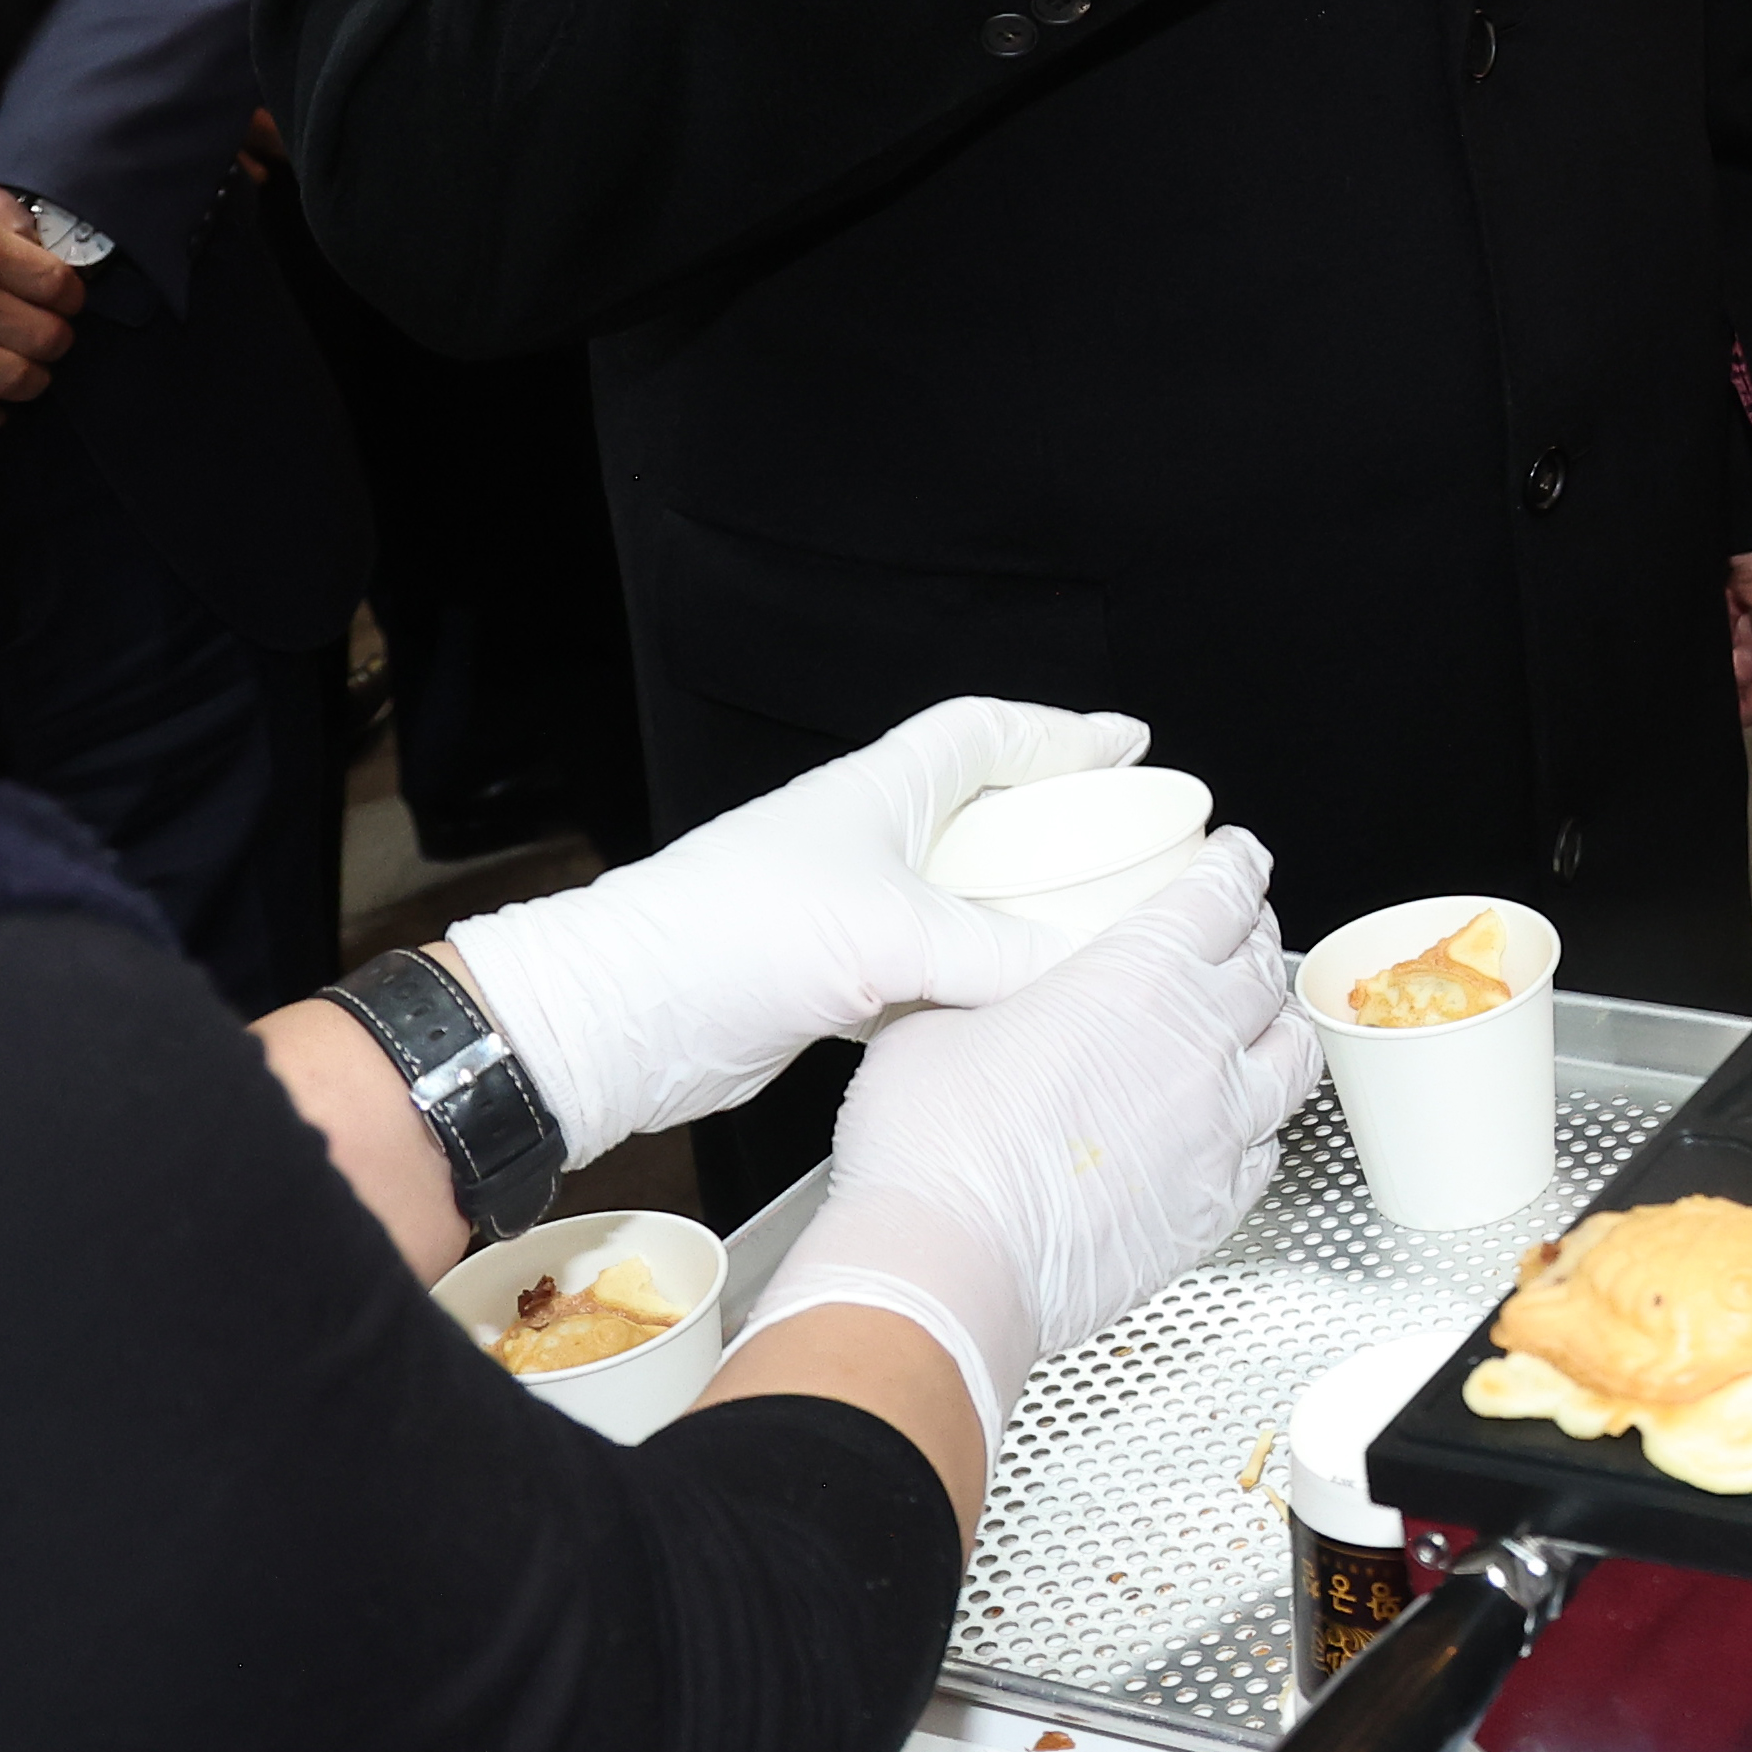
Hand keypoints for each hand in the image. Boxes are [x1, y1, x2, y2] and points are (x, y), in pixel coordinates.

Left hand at [449, 695, 1157, 1164]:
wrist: (625, 1019)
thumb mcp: (888, 935)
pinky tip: (1010, 1006)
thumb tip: (1080, 968)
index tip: (1126, 742)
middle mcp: (867, 841)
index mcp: (881, 793)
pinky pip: (931, 969)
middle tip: (1124, 838)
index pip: (987, 734)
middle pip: (982, 815)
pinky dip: (975, 981)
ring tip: (1088, 927)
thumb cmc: (733, 937)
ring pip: (960, 899)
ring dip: (1018, 911)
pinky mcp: (831, 979)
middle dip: (1054, 824)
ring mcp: (847, 911)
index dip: (1060, 732)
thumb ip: (996, 952)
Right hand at [742, 832, 1317, 1444]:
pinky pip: (1268, 1148)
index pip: (1224, 893)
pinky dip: (1261, 1126)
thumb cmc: (934, 1148)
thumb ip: (978, 986)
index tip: (1238, 857)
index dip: (1237, 866)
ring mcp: (1220, 1128)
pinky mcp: (1217, 1204)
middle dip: (1258, 938)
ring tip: (1261, 1023)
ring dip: (1280, 1028)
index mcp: (1142, 975)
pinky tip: (1237, 1126)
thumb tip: (963, 980)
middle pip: (1267, 966)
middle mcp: (1200, 1044)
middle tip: (1241, 933)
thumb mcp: (934, 1020)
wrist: (947, 1264)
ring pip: (1296, 1056)